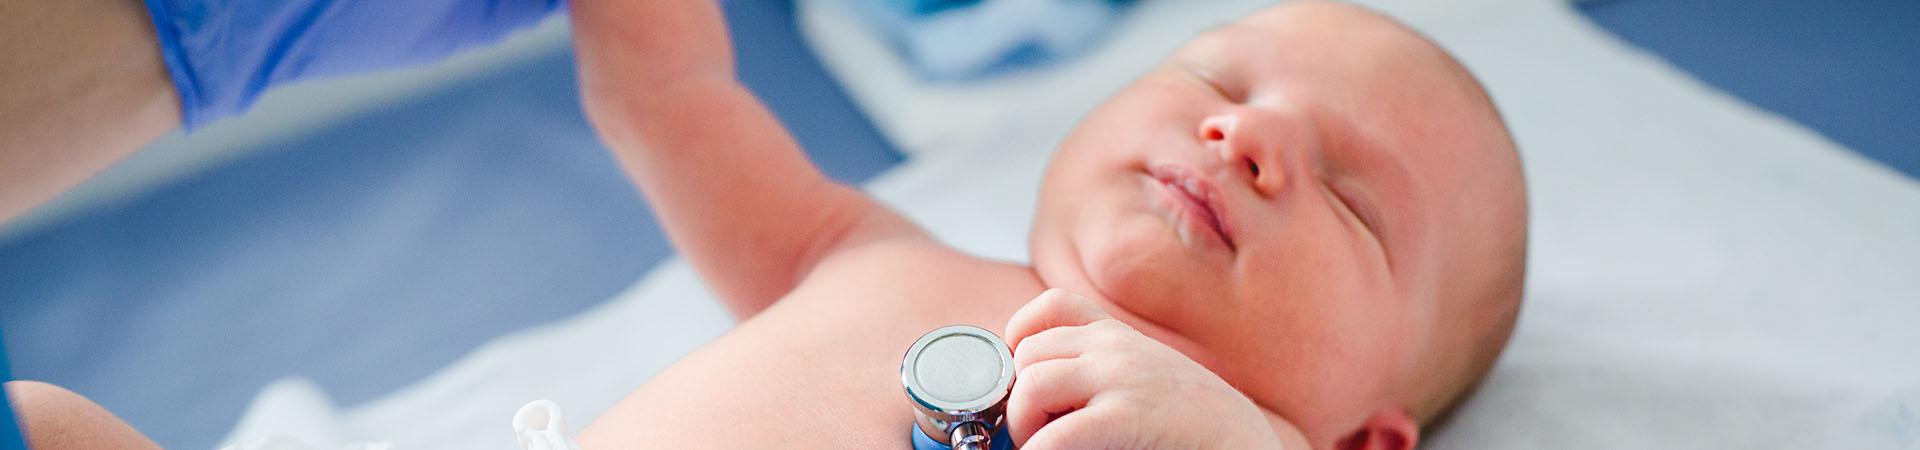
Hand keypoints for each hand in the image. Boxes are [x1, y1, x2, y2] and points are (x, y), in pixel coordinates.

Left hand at [1003, 289, 1287, 449]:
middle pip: (1029, 352)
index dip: (1021, 339)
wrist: (1249, 447)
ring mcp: (1122, 378)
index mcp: (1123, 337)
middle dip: (1019, 398)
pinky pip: (1052, 437)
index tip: (1023, 380)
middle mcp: (1118, 348)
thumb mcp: (1149, 381)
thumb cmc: (1196, 429)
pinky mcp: (1128, 418)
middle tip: (1039, 434)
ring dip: (1024, 427)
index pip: (1052, 306)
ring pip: (1030, 386)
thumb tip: (1039, 394)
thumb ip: (1105, 374)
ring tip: (1045, 449)